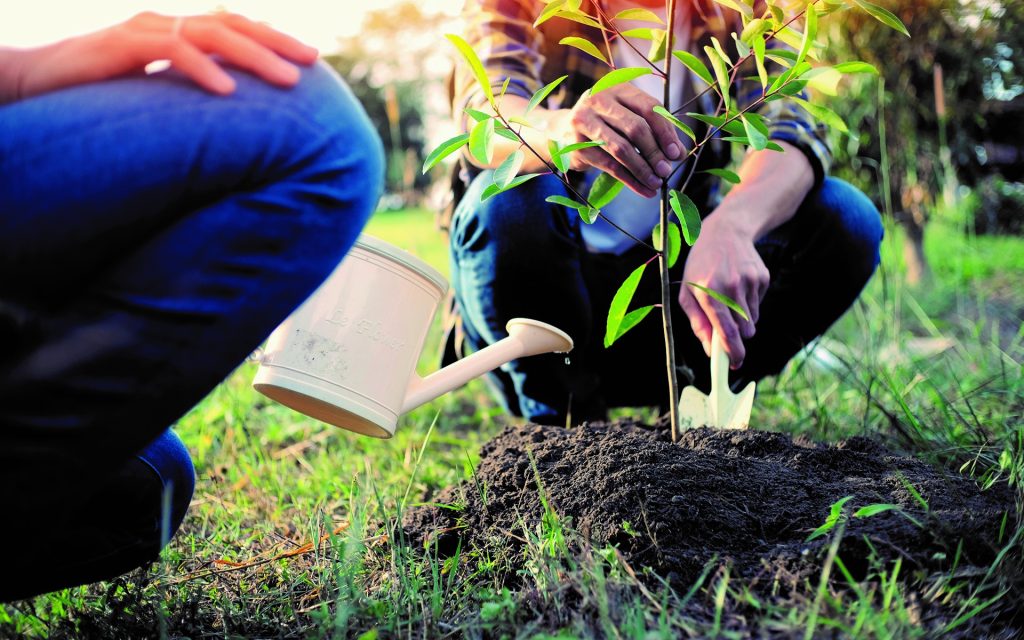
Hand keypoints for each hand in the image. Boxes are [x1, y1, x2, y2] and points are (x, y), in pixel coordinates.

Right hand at [10, 12, 317, 101]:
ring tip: (288, 82)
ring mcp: (143, 30)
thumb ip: (188, 102)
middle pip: (232, 24)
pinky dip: (203, 69)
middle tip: (313, 63)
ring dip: (254, 57)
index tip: (311, 61)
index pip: (234, 29)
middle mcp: (165, 24)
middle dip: (276, 43)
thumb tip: (233, 130)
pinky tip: (228, 92)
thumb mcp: (154, 99)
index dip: (272, 40)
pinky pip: (171, 49)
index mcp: (177, 34)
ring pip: (211, 33)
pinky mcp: (121, 44)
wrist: (33, 84)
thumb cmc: (96, 99)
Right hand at [553, 83, 682, 196]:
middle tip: (666, 171)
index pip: (648, 107)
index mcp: (617, 87)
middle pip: (635, 127)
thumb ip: (654, 130)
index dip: (665, 131)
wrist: (562, 131)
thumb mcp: (628, 118)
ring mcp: (584, 121)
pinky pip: (609, 166)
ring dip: (643, 169)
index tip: (676, 153)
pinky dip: (630, 180)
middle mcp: (598, 100)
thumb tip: (678, 153)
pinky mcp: (576, 145)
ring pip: (621, 148)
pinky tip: (643, 190)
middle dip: (655, 153)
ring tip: (656, 183)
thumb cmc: (605, 124)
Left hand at [678, 215, 769, 368]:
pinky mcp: (762, 278)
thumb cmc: (700, 266)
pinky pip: (758, 306)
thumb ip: (698, 323)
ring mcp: (749, 281)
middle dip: (738, 337)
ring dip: (742, 320)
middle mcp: (731, 287)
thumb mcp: (688, 292)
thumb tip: (710, 350)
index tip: (734, 364)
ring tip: (729, 299)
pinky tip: (738, 286)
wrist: (725, 231)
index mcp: (709, 292)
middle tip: (727, 330)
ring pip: (753, 321)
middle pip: (745, 331)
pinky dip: (749, 304)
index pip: (726, 331)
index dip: (732, 352)